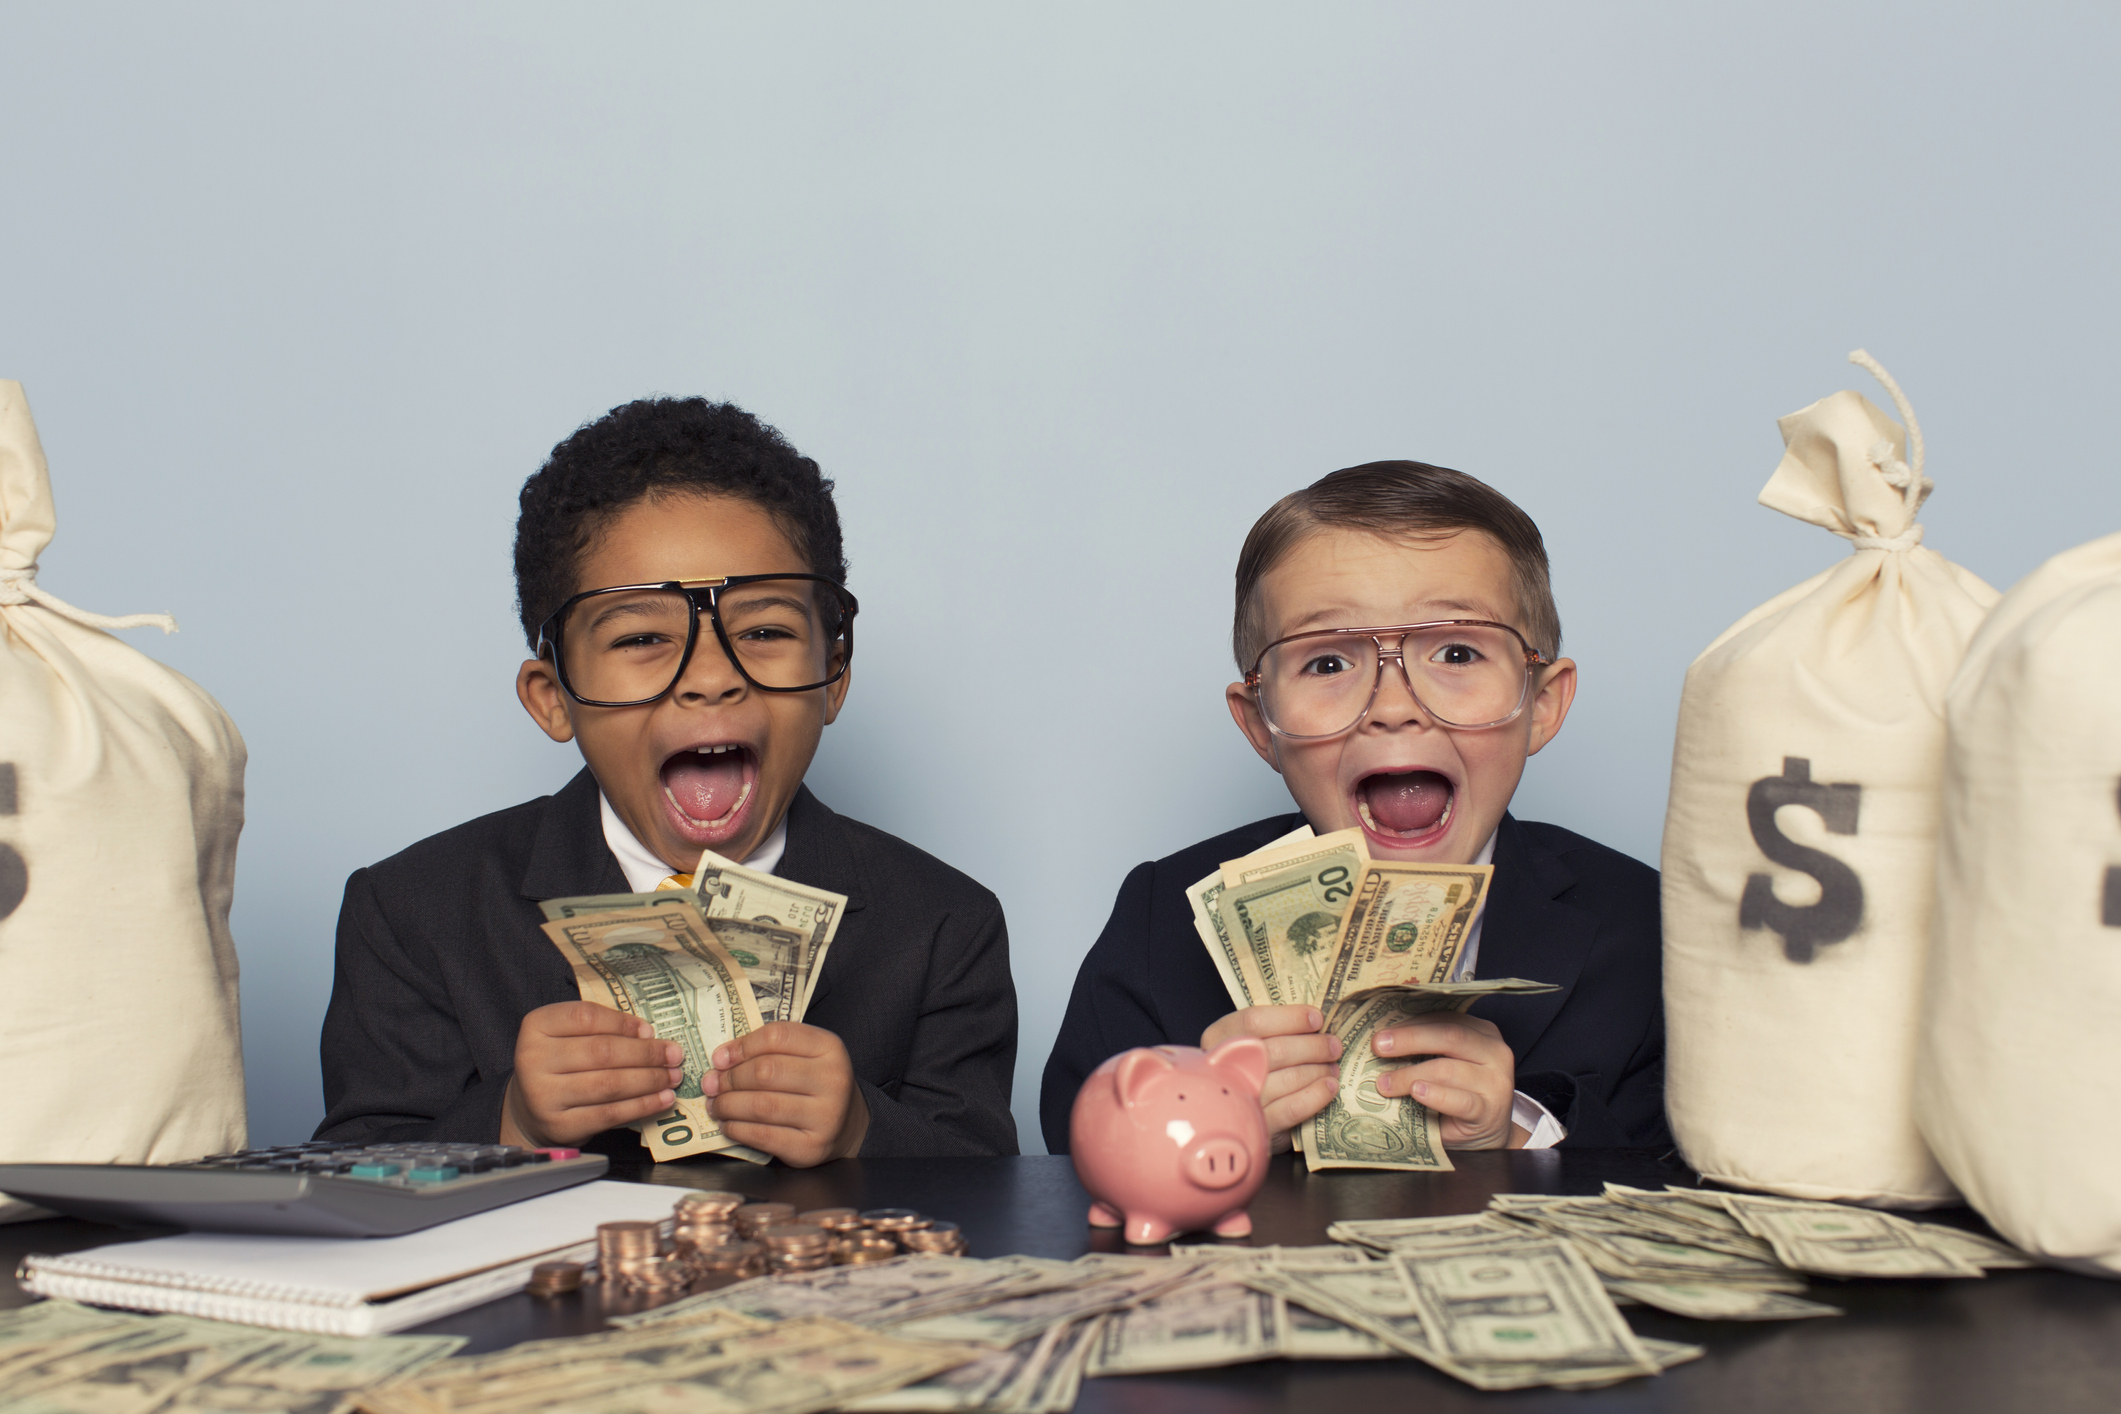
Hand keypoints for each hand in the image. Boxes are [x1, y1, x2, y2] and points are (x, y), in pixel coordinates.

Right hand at [501, 1001, 682, 1148]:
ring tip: (672, 1076)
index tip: (650, 1030)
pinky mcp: (560, 1125)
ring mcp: (544, 1095)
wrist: (531, 1108)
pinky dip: (642, 1106)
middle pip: (602, 1052)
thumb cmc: (560, 1064)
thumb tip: (647, 1036)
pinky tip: (661, 1099)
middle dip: (646, 1054)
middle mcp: (534, 1059)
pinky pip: (610, 1114)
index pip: (586, 1017)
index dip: (623, 1023)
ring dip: (649, 1080)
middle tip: (674, 1055)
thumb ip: (601, 1029)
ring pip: (609, 1084)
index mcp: (537, 1026)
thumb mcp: (569, 1036)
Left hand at [704, 1021, 867, 1167]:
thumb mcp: (804, 1055)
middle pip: (766, 1071)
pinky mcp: (812, 1147)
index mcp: (829, 1047)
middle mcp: (832, 1079)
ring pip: (762, 1106)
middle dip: (730, 1078)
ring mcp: (825, 1116)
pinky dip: (738, 1129)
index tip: (720, 1058)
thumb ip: (768, 1050)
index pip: (778, 1036)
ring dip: (728, 1105)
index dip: (742, 1046)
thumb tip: (721, 1060)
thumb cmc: (814, 1084)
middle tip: (711, 1084)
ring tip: (716, 1105)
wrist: (847, 1124)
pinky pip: (764, 1136)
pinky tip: (728, 1124)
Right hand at [1201, 1005, 1342, 1152]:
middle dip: (1313, 1046)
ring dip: (1318, 1070)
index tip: (1317, 1019)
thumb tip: (1316, 1021)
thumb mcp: (1247, 1045)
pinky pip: (1293, 1108)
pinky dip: (1316, 1095)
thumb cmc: (1247, 1069)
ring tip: (1333, 1067)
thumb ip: (1272, 1031)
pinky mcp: (1258, 1126)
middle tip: (1333, 1045)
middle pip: (1276, 1050)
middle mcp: (1223, 1068)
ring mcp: (1240, 1100)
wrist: (1232, 1118)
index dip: (1290, 1018)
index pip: (1254, 1021)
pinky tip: (1329, 1087)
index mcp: (1218, 1038)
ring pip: (1289, 1078)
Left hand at [1370, 1012, 1526, 1149]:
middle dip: (1410, 1039)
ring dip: (1410, 1074)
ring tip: (1384, 1083)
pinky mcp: (1489, 1111)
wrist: (1487, 1133)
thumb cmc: (1458, 1092)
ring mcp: (1495, 1082)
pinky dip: (1436, 1095)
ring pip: (1448, 1069)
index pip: (1445, 1019)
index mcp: (1482, 1032)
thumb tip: (1381, 1038)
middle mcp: (1494, 1052)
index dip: (1411, 1023)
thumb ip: (1426, 1048)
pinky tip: (1417, 1092)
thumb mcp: (1447, 1063)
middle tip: (1378, 1046)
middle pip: (1450, 1036)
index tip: (1381, 1031)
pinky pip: (1461, 1101)